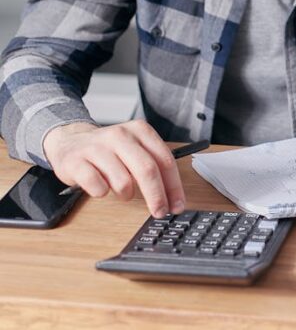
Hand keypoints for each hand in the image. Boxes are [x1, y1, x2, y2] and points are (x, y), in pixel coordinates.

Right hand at [42, 120, 185, 217]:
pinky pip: (97, 186)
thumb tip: (173, 196)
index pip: (165, 160)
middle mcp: (120, 135)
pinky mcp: (76, 161)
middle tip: (160, 211)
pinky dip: (102, 192)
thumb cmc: (109, 150)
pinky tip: (100, 186)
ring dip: (126, 194)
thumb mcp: (135, 149)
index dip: (174, 186)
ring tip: (122, 191)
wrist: (70, 141)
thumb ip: (154, 165)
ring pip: (123, 181)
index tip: (177, 204)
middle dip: (157, 196)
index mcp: (140, 131)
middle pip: (147, 170)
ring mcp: (97, 147)